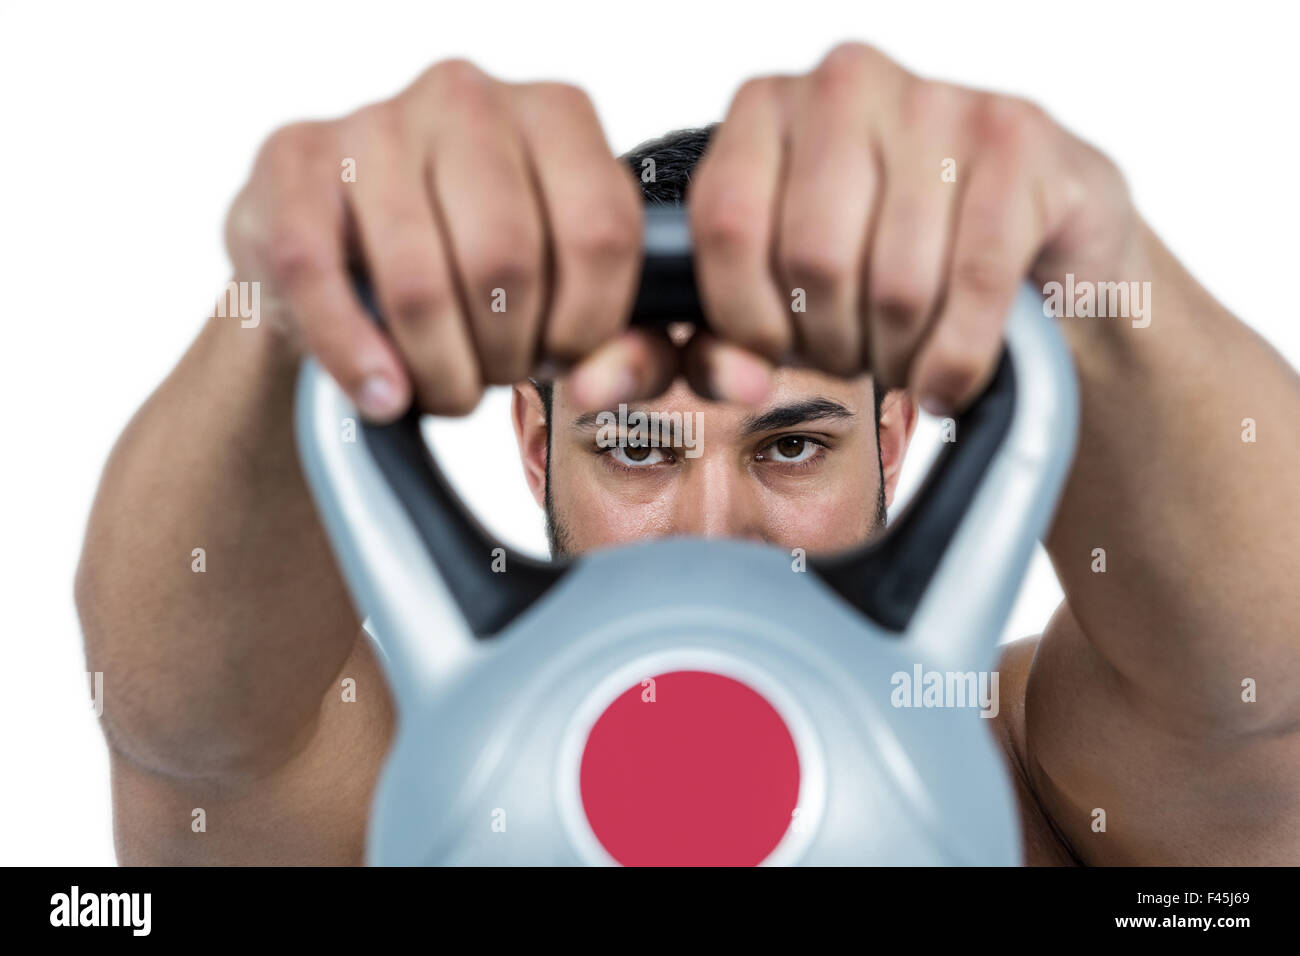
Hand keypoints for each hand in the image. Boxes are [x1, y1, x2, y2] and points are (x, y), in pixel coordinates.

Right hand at [225, 60, 667, 419]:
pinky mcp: (293, 163)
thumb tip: (601, 382)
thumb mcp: (557, 285)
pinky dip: (357, 358)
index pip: (600, 231)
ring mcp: (374, 124)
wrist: (341, 244)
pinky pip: (322, 279)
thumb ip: (612, 339)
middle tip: (495, 374)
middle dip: (507, 352)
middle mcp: (467, 100)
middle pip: (506, 261)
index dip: (587, 325)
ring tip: (445, 388)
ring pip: (419, 283)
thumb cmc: (465, 262)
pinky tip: (382, 393)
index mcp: (555, 115)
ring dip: (439, 370)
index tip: (562, 360)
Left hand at [688, 42, 1138, 413]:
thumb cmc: (888, 264)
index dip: (748, 319)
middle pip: (814, 258)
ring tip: (903, 357)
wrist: (1030, 243)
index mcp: (766, 107)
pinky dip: (957, 357)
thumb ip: (730, 343)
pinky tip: (949, 378)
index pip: (727, 224)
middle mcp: (845, 83)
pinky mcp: (1019, 141)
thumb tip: (735, 382)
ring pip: (896, 283)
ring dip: (898, 356)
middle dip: (831, 342)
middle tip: (854, 355)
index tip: (779, 351)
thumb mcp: (789, 294)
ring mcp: (938, 103)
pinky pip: (975, 282)